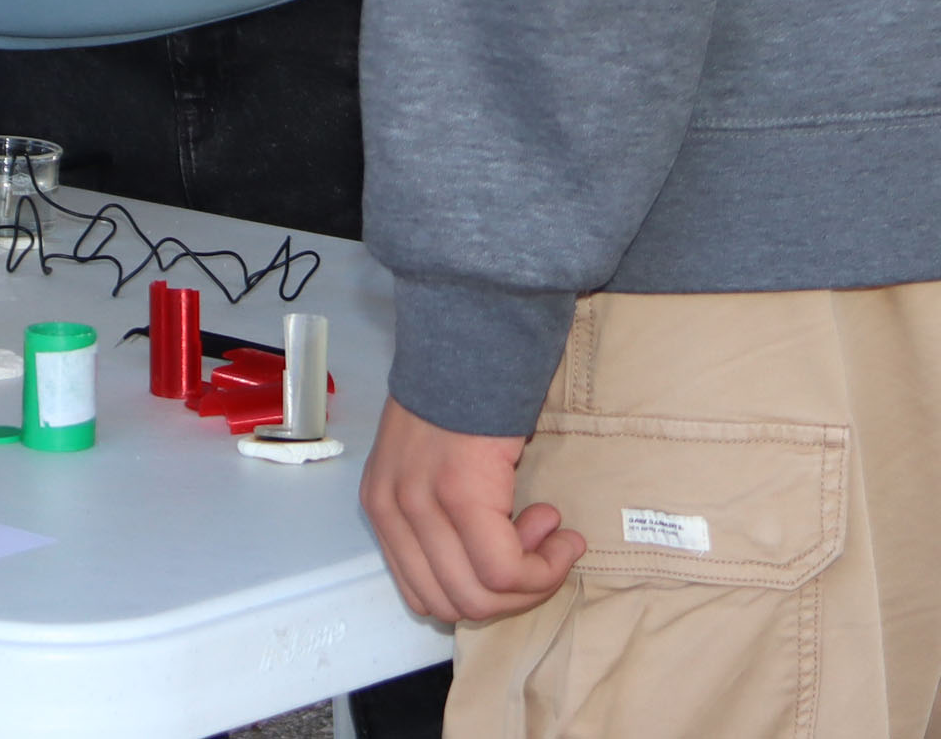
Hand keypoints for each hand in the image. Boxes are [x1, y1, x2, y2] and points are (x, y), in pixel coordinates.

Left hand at [362, 396, 584, 623]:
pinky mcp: (459, 494)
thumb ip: (441, 516)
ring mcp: (421, 504)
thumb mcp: (429, 462)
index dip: (480, 592)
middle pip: (453, 605)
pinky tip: (559, 527)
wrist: (473, 335)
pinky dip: (542, 565)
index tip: (514, 553)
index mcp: (381, 507)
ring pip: (481, 596)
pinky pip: (504, 569)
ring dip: (532, 580)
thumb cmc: (463, 393)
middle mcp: (391, 511)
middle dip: (511, 593)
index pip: (424, 596)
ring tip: (554, 530)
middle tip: (543, 545)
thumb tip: (490, 572)